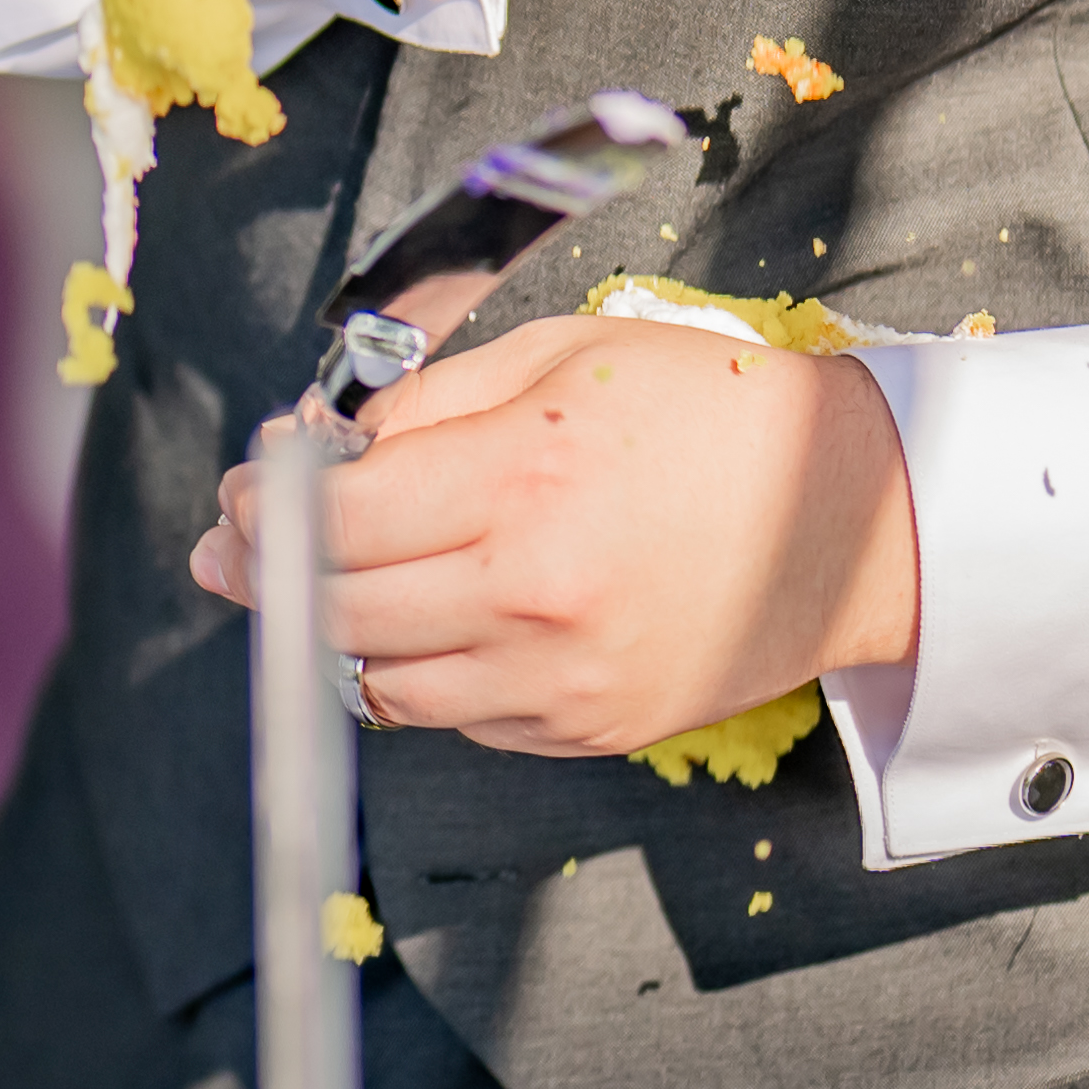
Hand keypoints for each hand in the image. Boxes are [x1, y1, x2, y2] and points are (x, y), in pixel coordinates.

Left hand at [196, 310, 916, 757]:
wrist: (854, 518)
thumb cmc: (711, 415)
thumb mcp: (565, 357)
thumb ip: (428, 405)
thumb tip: (318, 449)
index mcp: (525, 478)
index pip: (331, 517)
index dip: (262, 504)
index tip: (244, 489)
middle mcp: (532, 593)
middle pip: (334, 610)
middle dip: (265, 573)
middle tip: (234, 546)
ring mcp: (559, 678)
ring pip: (378, 682)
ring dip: (335, 632)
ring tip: (325, 584)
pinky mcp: (584, 731)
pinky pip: (454, 716)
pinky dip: (421, 672)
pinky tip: (435, 617)